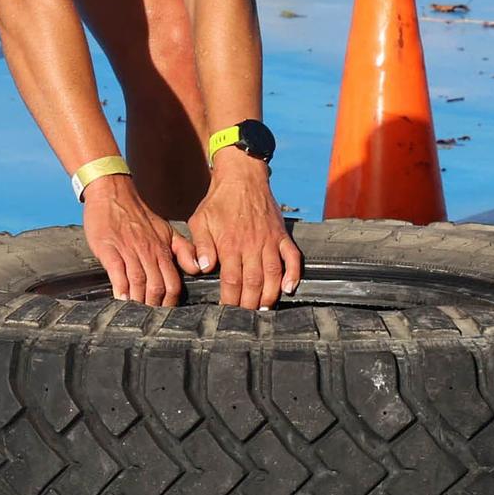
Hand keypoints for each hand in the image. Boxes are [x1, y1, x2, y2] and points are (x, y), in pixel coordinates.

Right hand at [81, 175, 194, 305]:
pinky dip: (120, 288)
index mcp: (162, 249)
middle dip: (155, 306)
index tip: (166, 312)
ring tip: (135, 313)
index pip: (173, 282)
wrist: (113, 192)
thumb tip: (197, 269)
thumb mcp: (167, 230)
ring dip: (138, 301)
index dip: (171, 301)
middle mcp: (148, 251)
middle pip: (157, 286)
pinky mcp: (110, 249)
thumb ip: (183, 250)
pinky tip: (120, 298)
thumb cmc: (138, 214)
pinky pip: (117, 272)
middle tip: (150, 319)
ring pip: (138, 282)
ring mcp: (128, 250)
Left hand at [187, 152, 302, 309]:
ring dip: (270, 296)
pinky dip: (293, 274)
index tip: (226, 313)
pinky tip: (289, 288)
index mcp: (231, 244)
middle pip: (254, 283)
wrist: (242, 175)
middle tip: (244, 319)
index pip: (231, 281)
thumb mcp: (200, 220)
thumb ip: (201, 245)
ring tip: (264, 310)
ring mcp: (270, 240)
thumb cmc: (218, 201)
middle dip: (249, 305)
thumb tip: (202, 268)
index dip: (230, 300)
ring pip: (273, 275)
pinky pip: (292, 257)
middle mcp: (252, 245)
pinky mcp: (282, 235)